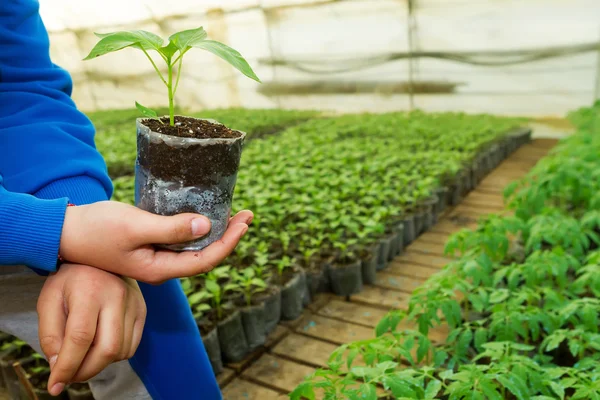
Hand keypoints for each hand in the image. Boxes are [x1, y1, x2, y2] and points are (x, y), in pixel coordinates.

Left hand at [37, 263, 145, 395]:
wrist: (98, 256)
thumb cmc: (69, 279)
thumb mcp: (48, 300)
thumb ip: (50, 334)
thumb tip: (58, 365)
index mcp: (89, 291)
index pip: (80, 338)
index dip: (67, 367)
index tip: (54, 384)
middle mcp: (117, 296)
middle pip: (107, 349)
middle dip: (86, 371)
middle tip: (69, 376)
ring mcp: (134, 303)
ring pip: (120, 351)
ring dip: (99, 364)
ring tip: (82, 357)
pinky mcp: (142, 309)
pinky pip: (131, 346)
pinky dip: (114, 355)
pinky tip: (99, 345)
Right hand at [59, 201, 251, 283]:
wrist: (65, 230)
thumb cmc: (97, 229)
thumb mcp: (135, 227)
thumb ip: (171, 229)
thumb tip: (206, 226)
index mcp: (159, 268)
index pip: (205, 261)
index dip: (229, 243)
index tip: (244, 222)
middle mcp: (161, 266)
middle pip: (204, 256)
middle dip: (228, 236)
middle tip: (246, 214)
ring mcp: (156, 256)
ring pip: (194, 248)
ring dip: (215, 231)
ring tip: (233, 214)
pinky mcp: (150, 244)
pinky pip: (181, 239)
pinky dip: (197, 227)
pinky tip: (204, 214)